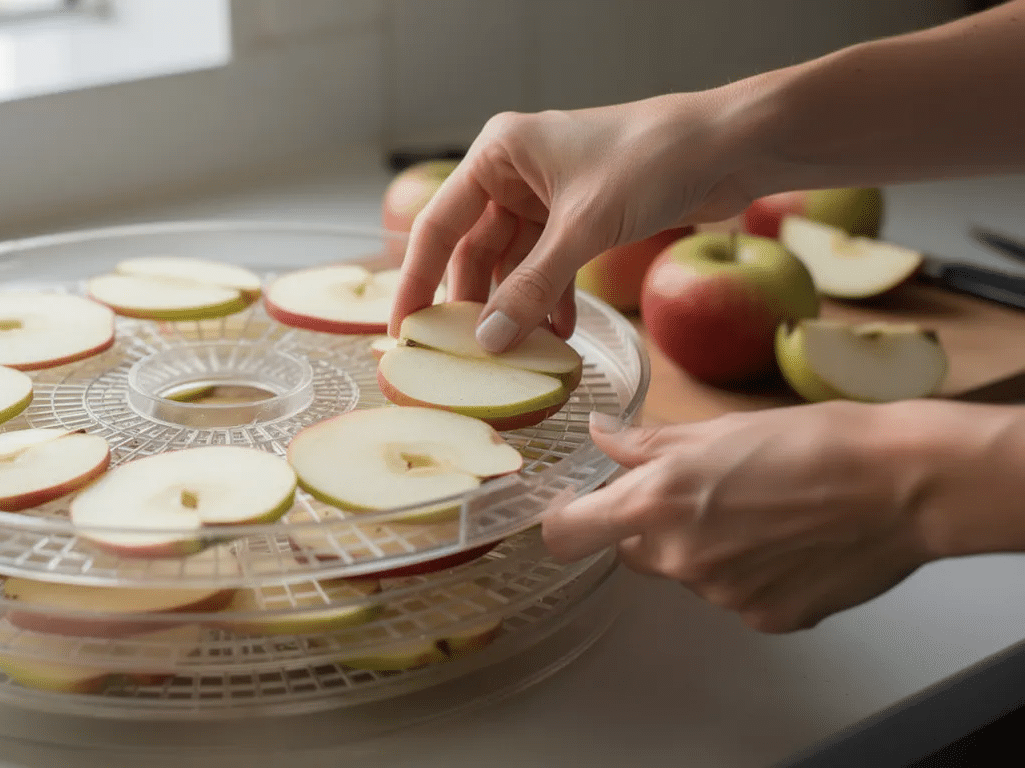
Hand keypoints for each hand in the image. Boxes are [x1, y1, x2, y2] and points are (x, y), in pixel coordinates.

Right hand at [389, 95, 756, 350]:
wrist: (731, 146)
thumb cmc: (652, 160)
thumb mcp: (583, 229)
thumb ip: (531, 287)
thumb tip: (487, 341)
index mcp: (498, 153)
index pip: (438, 225)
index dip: (416, 280)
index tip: (402, 330)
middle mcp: (515, 172)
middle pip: (473, 249)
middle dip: (472, 302)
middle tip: (461, 354)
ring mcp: (548, 196)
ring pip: (513, 264)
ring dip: (517, 306)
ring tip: (515, 351)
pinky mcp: (581, 217)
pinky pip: (549, 267)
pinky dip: (551, 299)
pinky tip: (559, 333)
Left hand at [542, 401, 1020, 632]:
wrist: (901, 484)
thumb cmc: (815, 443)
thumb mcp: (718, 429)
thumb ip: (648, 444)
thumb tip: (601, 434)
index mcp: (657, 502)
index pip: (566, 534)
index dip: (565, 521)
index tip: (577, 509)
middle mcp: (680, 557)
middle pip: (633, 551)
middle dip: (653, 526)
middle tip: (704, 493)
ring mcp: (721, 595)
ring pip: (689, 572)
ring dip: (708, 548)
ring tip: (764, 512)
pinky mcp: (764, 618)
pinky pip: (736, 595)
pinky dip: (752, 573)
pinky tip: (789, 542)